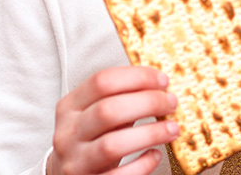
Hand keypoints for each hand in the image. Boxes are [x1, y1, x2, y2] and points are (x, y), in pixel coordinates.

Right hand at [48, 66, 179, 174]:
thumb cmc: (93, 138)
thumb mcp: (96, 113)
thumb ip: (121, 98)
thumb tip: (161, 86)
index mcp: (69, 107)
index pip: (101, 81)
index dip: (137, 77)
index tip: (163, 80)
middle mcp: (68, 133)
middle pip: (108, 110)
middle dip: (148, 102)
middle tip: (171, 103)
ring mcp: (76, 162)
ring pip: (112, 145)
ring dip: (150, 134)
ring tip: (172, 129)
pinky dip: (142, 164)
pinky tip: (155, 155)